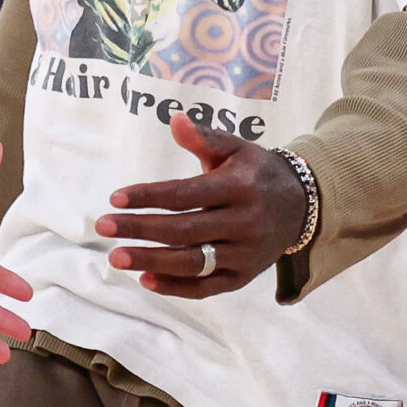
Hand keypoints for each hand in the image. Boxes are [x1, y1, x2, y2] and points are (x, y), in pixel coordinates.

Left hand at [95, 114, 307, 298]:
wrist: (303, 206)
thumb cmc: (256, 172)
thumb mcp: (236, 148)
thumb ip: (204, 137)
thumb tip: (175, 119)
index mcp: (239, 187)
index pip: (186, 194)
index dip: (149, 196)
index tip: (115, 198)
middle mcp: (245, 222)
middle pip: (185, 231)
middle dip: (141, 229)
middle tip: (103, 226)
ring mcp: (246, 254)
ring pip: (194, 263)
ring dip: (152, 262)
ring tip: (116, 257)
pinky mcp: (244, 276)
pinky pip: (208, 288)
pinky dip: (176, 287)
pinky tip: (145, 279)